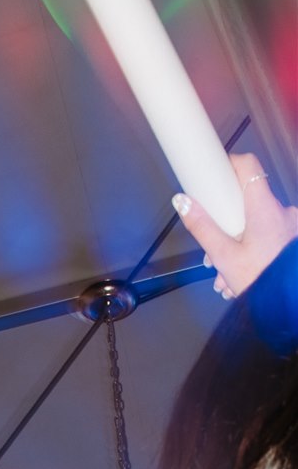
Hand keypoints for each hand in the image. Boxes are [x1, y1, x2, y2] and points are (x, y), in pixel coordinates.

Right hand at [175, 155, 296, 300]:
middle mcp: (281, 210)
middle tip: (213, 250)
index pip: (248, 165)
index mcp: (264, 207)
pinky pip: (268, 237)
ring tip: (225, 276)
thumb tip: (182, 202)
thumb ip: (202, 227)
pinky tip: (241, 277)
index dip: (229, 165)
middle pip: (247, 202)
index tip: (214, 174)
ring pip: (256, 224)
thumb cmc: (262, 280)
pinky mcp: (292, 240)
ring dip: (237, 246)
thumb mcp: (223, 256)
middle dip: (226, 225)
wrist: (288, 304)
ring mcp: (290, 225)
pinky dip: (252, 252)